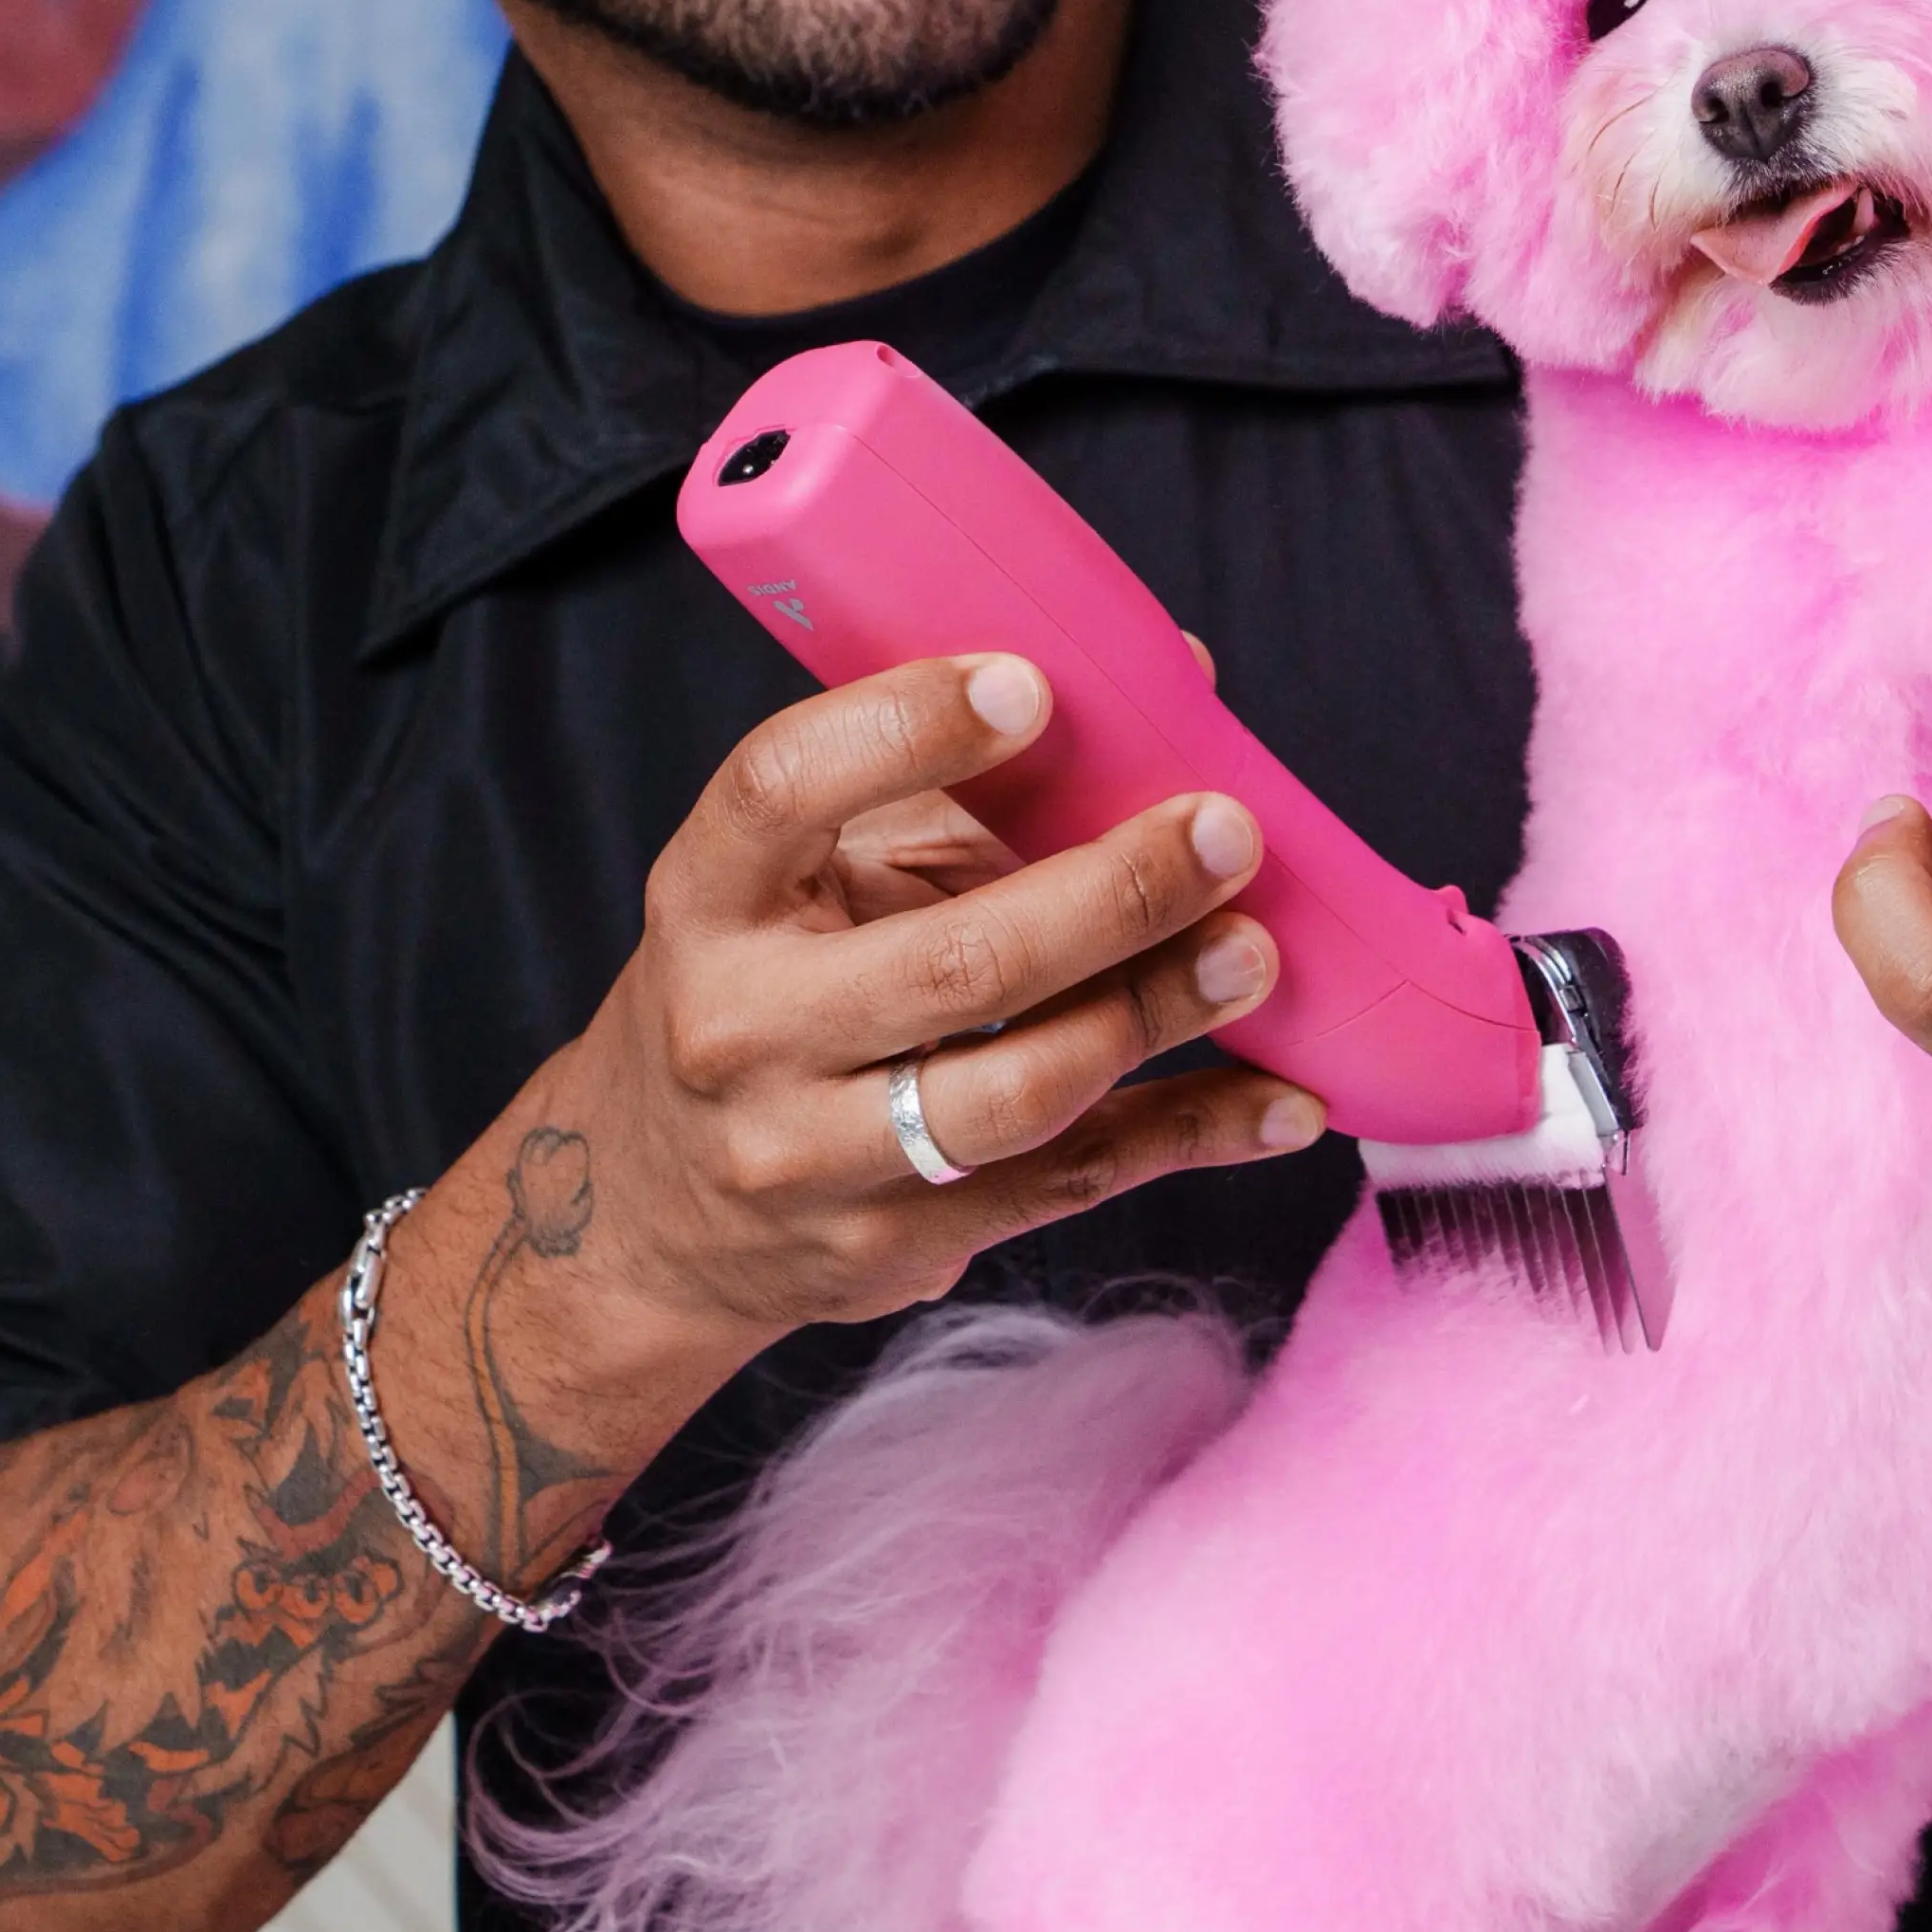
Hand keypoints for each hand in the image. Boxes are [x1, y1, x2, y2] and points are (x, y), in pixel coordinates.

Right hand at [555, 653, 1329, 1355]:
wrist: (648, 1217)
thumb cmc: (764, 989)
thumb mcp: (804, 877)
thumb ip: (957, 790)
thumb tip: (1170, 682)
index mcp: (711, 901)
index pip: (781, 791)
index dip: (905, 728)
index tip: (1031, 684)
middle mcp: (746, 1031)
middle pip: (952, 963)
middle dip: (1111, 894)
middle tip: (1225, 830)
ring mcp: (815, 1160)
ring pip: (1018, 1094)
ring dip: (1157, 1013)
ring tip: (1256, 950)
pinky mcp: (894, 1249)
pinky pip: (1071, 1186)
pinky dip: (1192, 1134)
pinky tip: (1283, 1098)